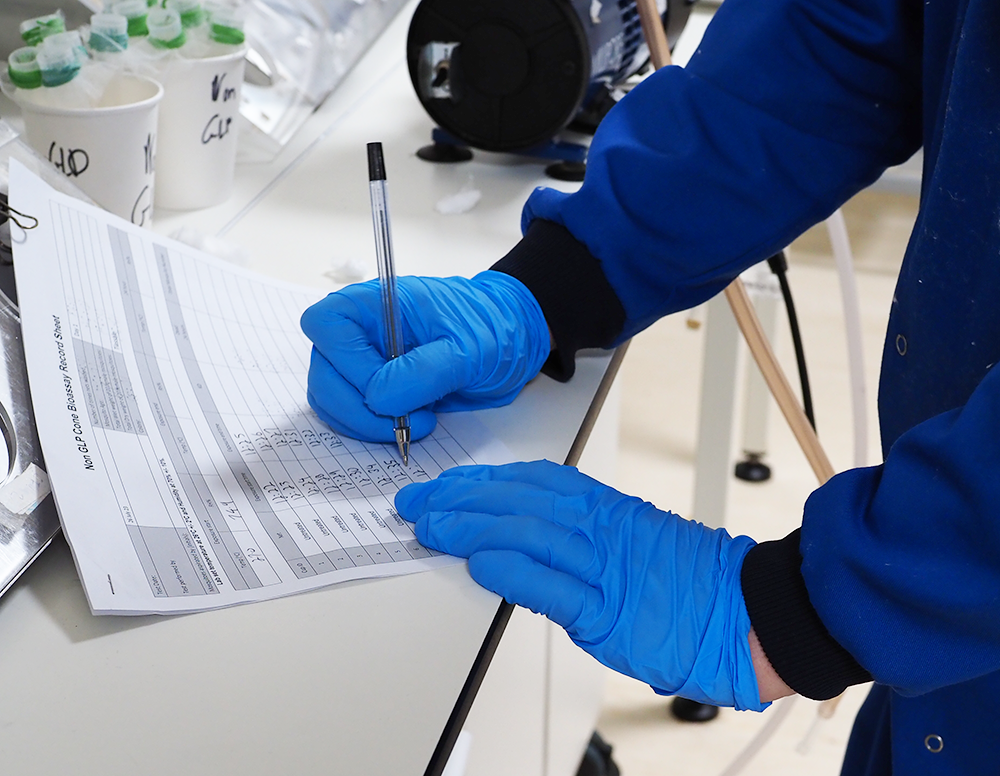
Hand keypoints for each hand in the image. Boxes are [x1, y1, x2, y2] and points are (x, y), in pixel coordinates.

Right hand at [300, 271, 549, 442]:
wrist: (510, 340)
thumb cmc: (492, 327)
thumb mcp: (468, 348)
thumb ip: (424, 371)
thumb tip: (379, 398)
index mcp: (376, 301)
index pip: (327, 326)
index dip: (347, 364)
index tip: (385, 390)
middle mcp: (360, 330)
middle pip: (323, 372)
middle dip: (356, 409)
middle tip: (402, 424)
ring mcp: (362, 361)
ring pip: (331, 400)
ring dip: (365, 424)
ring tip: (415, 423)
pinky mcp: (371, 388)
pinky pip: (350, 414)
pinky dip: (372, 429)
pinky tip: (410, 424)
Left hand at [395, 460, 766, 710]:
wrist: (747, 611)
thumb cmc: (688, 579)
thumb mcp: (631, 538)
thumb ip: (579, 531)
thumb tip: (520, 532)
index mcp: (603, 507)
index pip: (528, 483)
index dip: (478, 482)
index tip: (443, 485)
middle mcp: (600, 528)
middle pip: (518, 501)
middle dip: (459, 499)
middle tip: (418, 503)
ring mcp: (604, 568)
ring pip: (528, 534)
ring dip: (471, 527)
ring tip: (431, 525)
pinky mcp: (608, 611)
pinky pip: (553, 587)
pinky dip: (514, 571)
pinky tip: (479, 562)